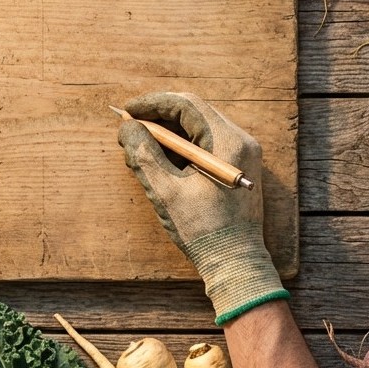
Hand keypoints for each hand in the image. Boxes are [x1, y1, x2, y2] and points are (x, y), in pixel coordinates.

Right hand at [118, 92, 287, 324]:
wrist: (235, 263)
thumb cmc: (202, 229)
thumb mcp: (165, 191)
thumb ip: (144, 155)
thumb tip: (127, 128)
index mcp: (228, 141)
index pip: (187, 105)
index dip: (153, 103)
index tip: (127, 112)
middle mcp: (240, 141)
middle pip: (193, 113)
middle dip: (158, 119)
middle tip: (130, 130)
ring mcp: (241, 154)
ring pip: (198, 129)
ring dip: (167, 135)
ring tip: (139, 150)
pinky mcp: (236, 168)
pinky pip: (205, 146)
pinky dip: (180, 149)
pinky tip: (159, 163)